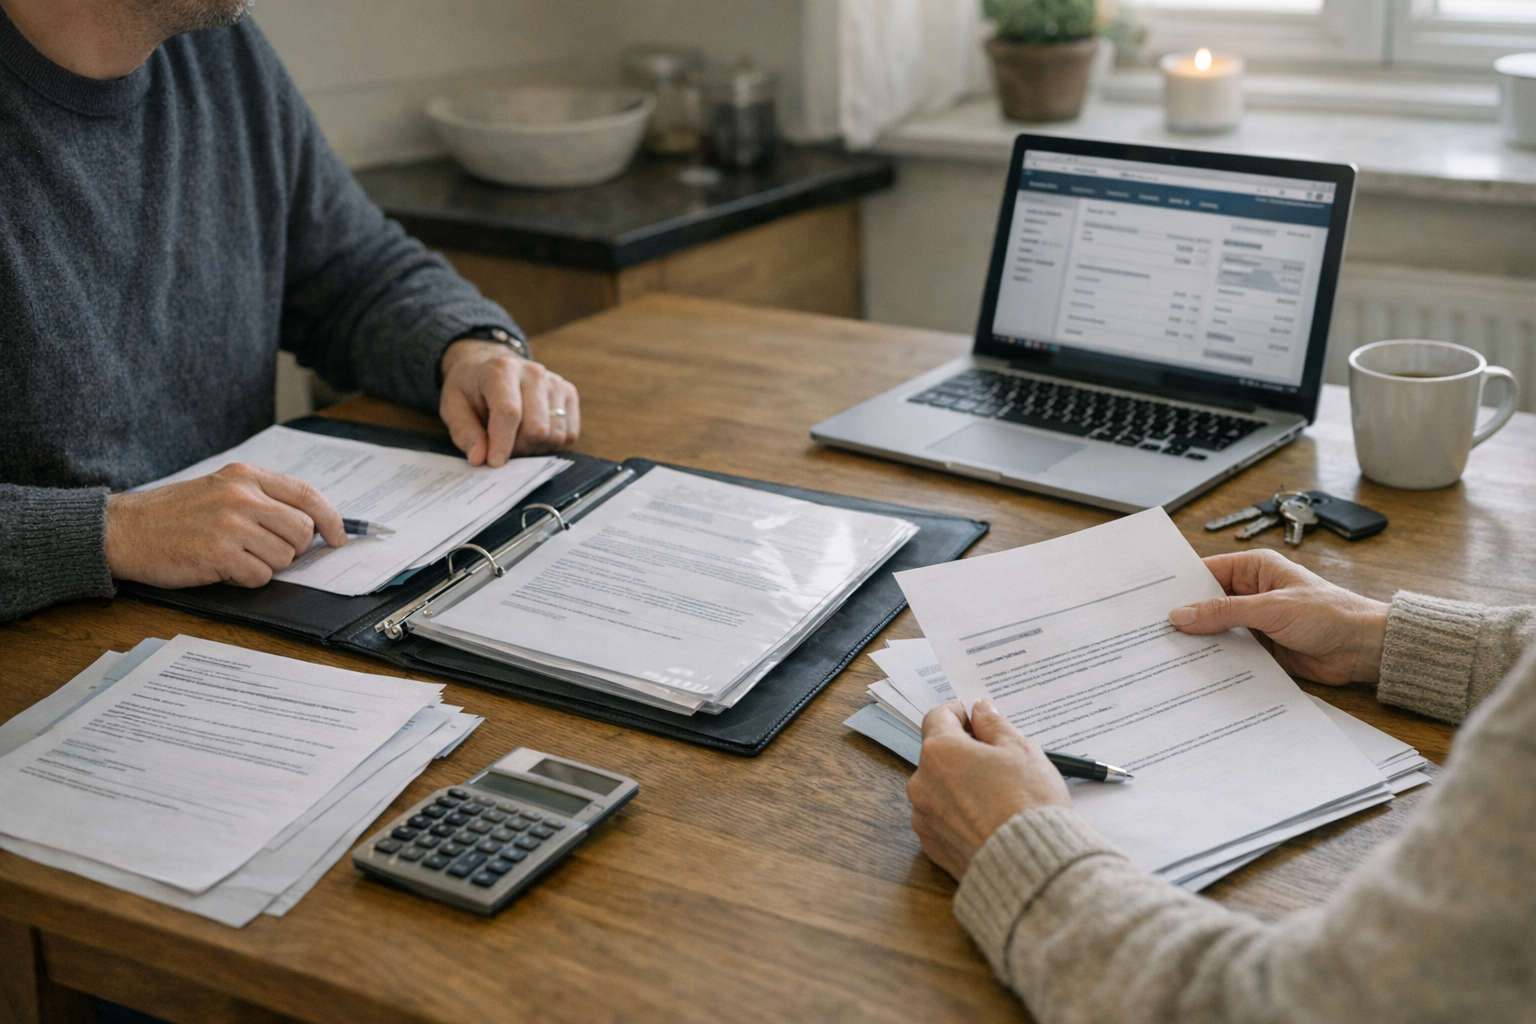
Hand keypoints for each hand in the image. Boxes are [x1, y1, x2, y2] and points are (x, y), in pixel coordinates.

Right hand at [104, 463, 344, 587]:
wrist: (124, 529)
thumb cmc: (175, 513)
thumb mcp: (221, 488)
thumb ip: (263, 498)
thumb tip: (313, 523)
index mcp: (246, 476)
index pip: (308, 495)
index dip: (332, 519)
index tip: (338, 538)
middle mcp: (242, 496)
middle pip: (303, 530)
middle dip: (294, 549)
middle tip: (267, 551)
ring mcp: (231, 525)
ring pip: (284, 557)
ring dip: (267, 565)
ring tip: (237, 556)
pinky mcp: (219, 554)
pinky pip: (260, 576)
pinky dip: (247, 579)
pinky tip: (224, 568)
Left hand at [439, 340, 579, 465]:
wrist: (491, 364)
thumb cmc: (472, 387)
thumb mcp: (453, 405)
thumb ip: (464, 432)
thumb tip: (479, 458)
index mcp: (501, 369)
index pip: (509, 412)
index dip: (502, 443)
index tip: (494, 463)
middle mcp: (533, 372)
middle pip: (536, 429)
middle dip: (517, 448)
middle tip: (501, 446)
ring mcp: (555, 382)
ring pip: (555, 435)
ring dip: (534, 448)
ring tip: (516, 439)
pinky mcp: (569, 393)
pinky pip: (569, 434)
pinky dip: (551, 444)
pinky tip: (532, 435)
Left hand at [907, 699, 1070, 879]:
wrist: (1031, 866)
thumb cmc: (1029, 806)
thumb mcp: (1021, 750)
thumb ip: (995, 725)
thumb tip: (981, 710)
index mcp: (940, 752)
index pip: (938, 717)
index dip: (960, 713)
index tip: (977, 718)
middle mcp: (922, 783)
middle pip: (938, 755)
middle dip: (963, 753)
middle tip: (998, 761)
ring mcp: (924, 818)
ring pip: (940, 789)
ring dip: (960, 786)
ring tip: (998, 796)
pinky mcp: (932, 846)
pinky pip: (943, 819)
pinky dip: (960, 815)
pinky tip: (989, 820)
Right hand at [1169, 549, 1388, 684]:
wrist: (1364, 648)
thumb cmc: (1330, 614)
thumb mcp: (1272, 608)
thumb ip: (1225, 612)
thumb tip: (1182, 615)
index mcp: (1254, 569)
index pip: (1206, 572)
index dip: (1180, 586)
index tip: (1152, 600)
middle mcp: (1252, 593)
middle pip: (1207, 603)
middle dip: (1185, 616)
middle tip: (1152, 630)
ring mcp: (1255, 622)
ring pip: (1216, 630)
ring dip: (1200, 640)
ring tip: (1167, 651)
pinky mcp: (1261, 648)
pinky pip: (1230, 652)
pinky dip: (1216, 659)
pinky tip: (1196, 668)